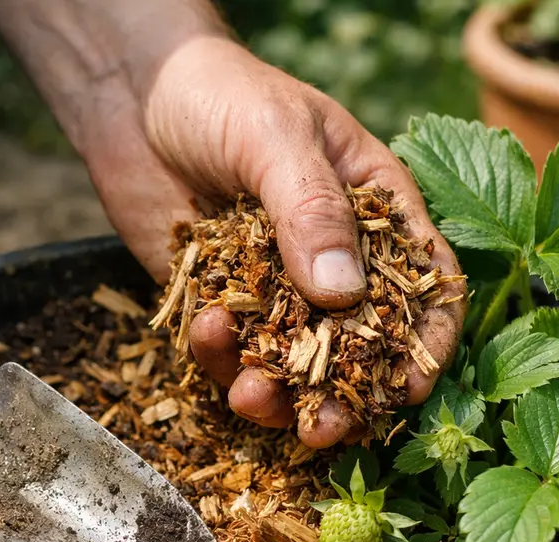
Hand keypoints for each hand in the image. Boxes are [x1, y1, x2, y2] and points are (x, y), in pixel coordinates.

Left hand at [85, 38, 465, 447]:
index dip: (425, 341)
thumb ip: (311, 210)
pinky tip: (207, 329)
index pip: (425, 283)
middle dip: (344, 394)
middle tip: (322, 430)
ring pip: (293, 362)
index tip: (410, 388)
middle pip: (359, 344)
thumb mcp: (275, 136)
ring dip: (277, 393)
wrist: (133, 96)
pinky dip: (221, 356)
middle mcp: (334, 258)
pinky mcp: (224, 303)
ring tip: (249, 397)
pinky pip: (231, 349)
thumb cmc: (220, 94)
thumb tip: (342, 295)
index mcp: (375, 210)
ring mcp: (277, 287)